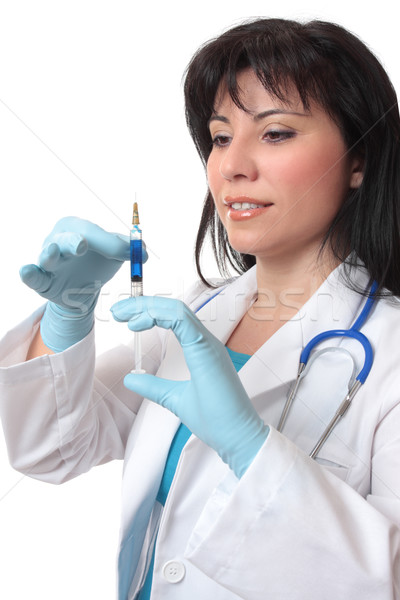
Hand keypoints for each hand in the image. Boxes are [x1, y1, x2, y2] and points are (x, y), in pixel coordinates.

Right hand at [20, 217, 135, 351]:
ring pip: (49, 255)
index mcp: (79, 228)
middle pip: (67, 238)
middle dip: (74, 241)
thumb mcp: (114, 254)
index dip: (111, 244)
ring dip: (51, 254)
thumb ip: (128, 250)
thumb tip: (142, 251)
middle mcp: (60, 239)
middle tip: (81, 245)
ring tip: (52, 252)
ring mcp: (48, 259)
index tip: (130, 254)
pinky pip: (33, 276)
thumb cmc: (97, 263)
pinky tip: (26, 270)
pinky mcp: (41, 279)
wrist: (82, 292)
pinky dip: (29, 273)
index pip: (95, 233)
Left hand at [111, 296, 268, 477]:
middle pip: (172, 308)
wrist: (235, 437)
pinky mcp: (207, 350)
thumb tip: (131, 379)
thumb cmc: (215, 419)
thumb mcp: (174, 399)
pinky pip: (181, 321)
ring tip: (124, 314)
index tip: (125, 319)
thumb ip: (154, 387)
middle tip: (118, 310)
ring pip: (176, 310)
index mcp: (201, 348)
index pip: (173, 318)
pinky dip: (159, 316)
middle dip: (142, 305)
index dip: (148, 312)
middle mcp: (206, 341)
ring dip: (147, 307)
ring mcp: (208, 344)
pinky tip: (139, 322)